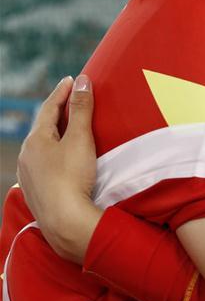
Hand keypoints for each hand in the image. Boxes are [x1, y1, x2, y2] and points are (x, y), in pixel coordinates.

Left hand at [17, 75, 101, 262]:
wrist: (66, 220)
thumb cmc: (72, 177)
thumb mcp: (80, 138)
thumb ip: (81, 109)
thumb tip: (81, 81)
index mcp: (35, 140)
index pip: (49, 108)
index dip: (62, 92)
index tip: (71, 80)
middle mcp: (27, 156)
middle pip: (43, 127)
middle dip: (57, 113)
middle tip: (71, 101)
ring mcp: (29, 176)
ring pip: (42, 147)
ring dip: (55, 135)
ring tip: (68, 128)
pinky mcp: (37, 192)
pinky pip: (43, 165)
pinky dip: (54, 154)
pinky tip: (61, 160)